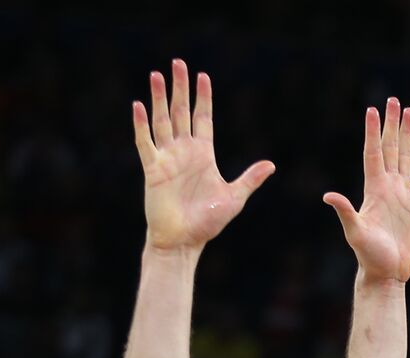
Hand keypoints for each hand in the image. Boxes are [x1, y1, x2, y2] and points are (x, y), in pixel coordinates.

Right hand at [131, 60, 274, 252]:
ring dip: (159, 98)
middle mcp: (184, 152)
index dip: (203, 97)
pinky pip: (145, 143)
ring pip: (162, 121)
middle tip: (178, 63)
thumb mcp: (234, 198)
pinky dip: (141, 125)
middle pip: (181, 112)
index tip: (203, 76)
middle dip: (180, 88)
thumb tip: (271, 165)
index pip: (203, 118)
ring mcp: (167, 159)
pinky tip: (139, 106)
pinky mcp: (153, 170)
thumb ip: (250, 179)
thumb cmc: (207, 223)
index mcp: (203, 155)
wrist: (184, 241)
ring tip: (156, 75)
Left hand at [323, 97, 409, 282]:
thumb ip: (345, 212)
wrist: (387, 271)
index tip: (371, 110)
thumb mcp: (355, 232)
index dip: (372, 132)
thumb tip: (328, 196)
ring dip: (408, 134)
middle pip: (390, 148)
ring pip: (406, 156)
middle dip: (391, 124)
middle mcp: (388, 186)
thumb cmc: (368, 255)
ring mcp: (403, 193)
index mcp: (373, 189)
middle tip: (392, 100)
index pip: (372, 153)